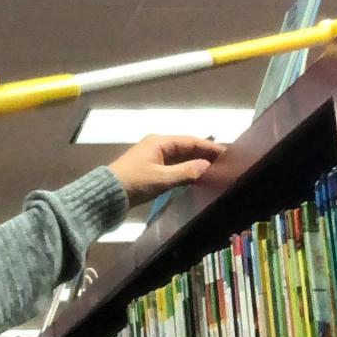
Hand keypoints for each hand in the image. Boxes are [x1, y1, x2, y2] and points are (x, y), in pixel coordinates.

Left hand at [107, 134, 224, 206]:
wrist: (108, 195)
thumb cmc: (135, 183)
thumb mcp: (162, 179)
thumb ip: (186, 172)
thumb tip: (208, 166)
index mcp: (160, 142)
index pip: (191, 141)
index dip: (209, 147)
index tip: (228, 154)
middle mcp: (158, 145)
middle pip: (187, 147)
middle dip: (205, 154)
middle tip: (226, 164)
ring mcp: (154, 157)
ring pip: (181, 157)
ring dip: (196, 163)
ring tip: (216, 171)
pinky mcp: (152, 169)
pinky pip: (174, 166)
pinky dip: (186, 170)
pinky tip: (198, 178)